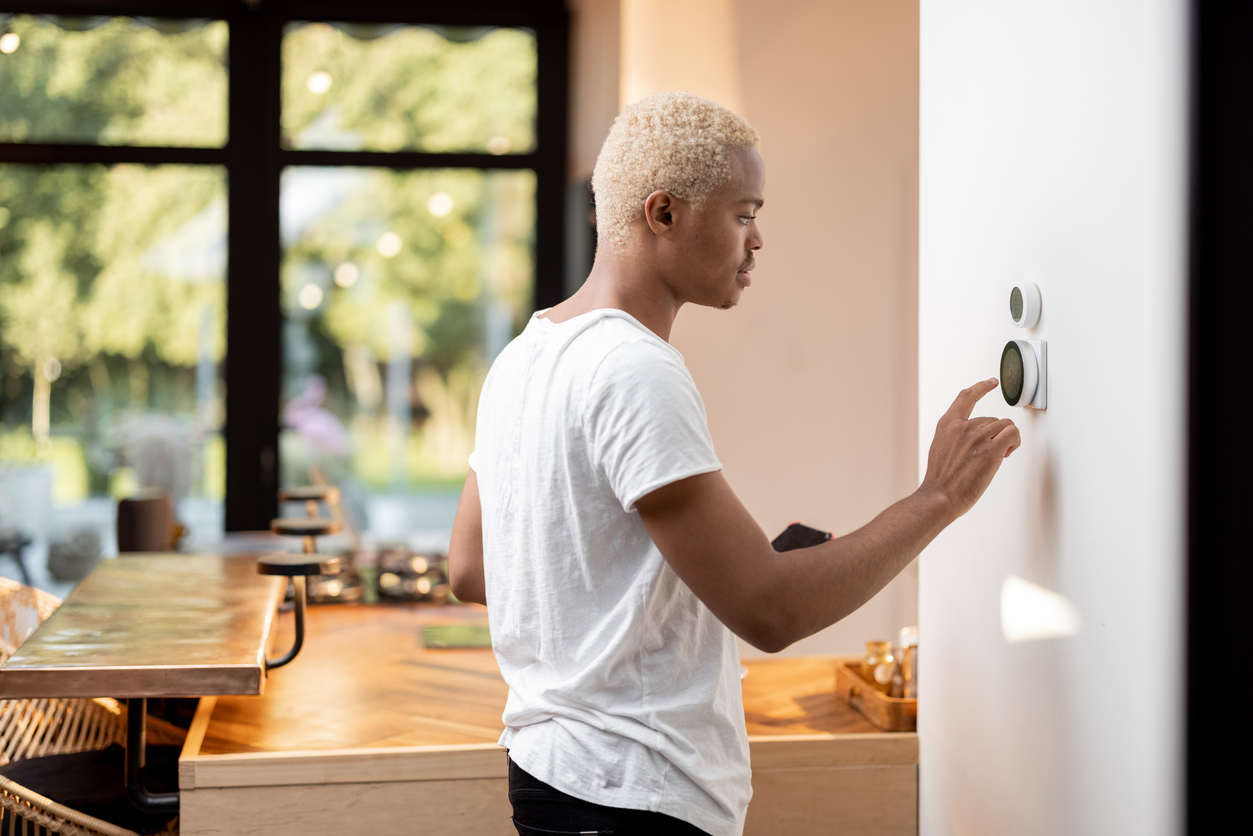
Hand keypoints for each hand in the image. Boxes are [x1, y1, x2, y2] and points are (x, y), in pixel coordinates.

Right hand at [920, 379, 1020, 520]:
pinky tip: (1008, 452)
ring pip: (1005, 426)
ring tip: (1000, 455)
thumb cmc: (941, 480)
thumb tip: (977, 439)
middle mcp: (962, 427)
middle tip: (992, 452)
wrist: (940, 497)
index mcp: (948, 425)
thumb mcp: (940, 448)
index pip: (966, 397)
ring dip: (1006, 440)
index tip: (990, 382)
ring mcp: (977, 437)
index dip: (981, 387)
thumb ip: (956, 437)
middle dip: (996, 435)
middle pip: (992, 419)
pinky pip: (1013, 434)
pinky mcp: (992, 450)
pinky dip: (1015, 441)